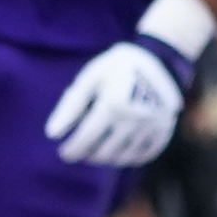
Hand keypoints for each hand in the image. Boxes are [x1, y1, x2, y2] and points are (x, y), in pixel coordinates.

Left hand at [42, 34, 191, 168]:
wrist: (159, 58)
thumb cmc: (117, 66)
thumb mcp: (90, 78)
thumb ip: (70, 106)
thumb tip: (52, 134)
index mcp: (112, 105)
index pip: (86, 139)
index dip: (72, 150)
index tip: (63, 153)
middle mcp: (134, 120)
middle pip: (104, 153)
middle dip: (88, 155)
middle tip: (80, 150)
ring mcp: (151, 127)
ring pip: (124, 157)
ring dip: (107, 158)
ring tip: (97, 150)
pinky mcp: (165, 130)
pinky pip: (145, 155)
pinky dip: (130, 158)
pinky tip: (120, 151)